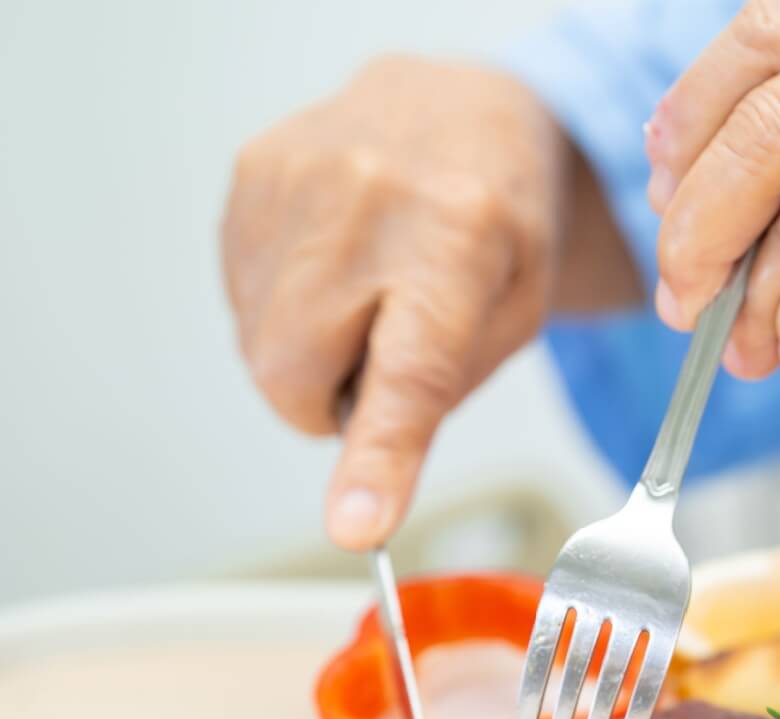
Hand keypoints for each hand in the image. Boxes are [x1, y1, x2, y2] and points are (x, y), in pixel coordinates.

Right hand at [223, 56, 574, 549]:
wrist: (457, 107)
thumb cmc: (499, 221)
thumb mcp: (518, 310)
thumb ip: (446, 389)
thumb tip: (365, 478)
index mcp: (462, 240)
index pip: (411, 373)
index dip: (378, 459)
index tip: (355, 528)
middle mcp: (372, 201)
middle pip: (300, 377)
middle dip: (335, 402)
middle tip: (386, 352)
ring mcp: (298, 178)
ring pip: (260, 349)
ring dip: (309, 355)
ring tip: (368, 293)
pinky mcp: (251, 173)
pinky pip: (240, 301)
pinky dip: (283, 311)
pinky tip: (333, 266)